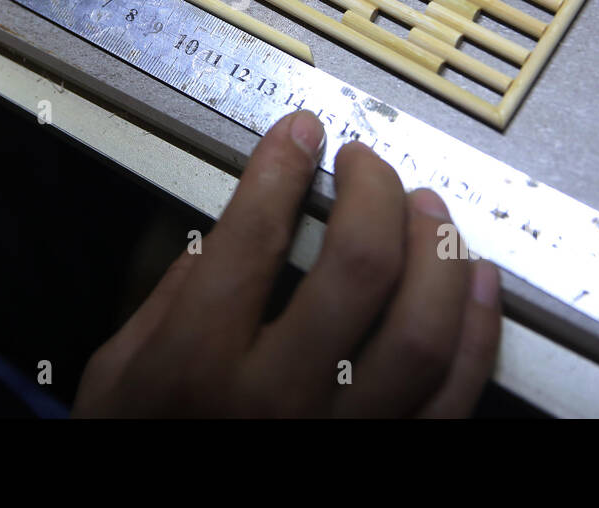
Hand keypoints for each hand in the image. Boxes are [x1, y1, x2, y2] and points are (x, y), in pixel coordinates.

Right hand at [73, 110, 502, 416]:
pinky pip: (456, 397)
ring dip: (437, 251)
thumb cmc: (139, 447)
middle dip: (372, 192)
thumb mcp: (118, 371)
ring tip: (426, 208)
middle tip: (366, 163)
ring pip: (423, 332)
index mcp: (197, 367)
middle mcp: (276, 403)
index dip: (282, 167)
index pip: (253, 237)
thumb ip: (171, 295)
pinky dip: (479, 330)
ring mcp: (342, 441)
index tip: (299, 134)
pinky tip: (475, 279)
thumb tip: (238, 223)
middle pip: (359, 271)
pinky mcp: (386, 463)